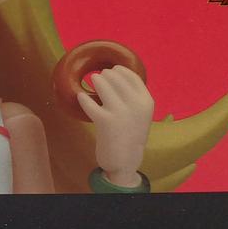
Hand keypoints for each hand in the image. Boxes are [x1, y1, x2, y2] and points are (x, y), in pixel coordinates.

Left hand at [76, 66, 153, 188]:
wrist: (126, 160)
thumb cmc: (131, 134)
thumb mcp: (140, 114)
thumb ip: (134, 97)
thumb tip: (118, 77)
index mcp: (146, 102)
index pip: (133, 77)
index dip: (120, 70)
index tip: (113, 69)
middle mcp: (135, 105)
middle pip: (116, 78)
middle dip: (106, 75)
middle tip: (99, 77)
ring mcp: (120, 113)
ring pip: (103, 85)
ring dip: (96, 81)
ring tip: (92, 82)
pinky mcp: (105, 121)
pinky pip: (90, 103)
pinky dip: (84, 99)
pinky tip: (81, 97)